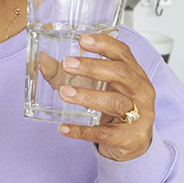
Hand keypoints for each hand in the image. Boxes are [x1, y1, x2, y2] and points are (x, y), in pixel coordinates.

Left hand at [55, 32, 154, 161]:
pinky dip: (82, 130)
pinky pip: (105, 133)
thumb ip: (69, 74)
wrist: (131, 142)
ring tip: (64, 93)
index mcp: (134, 73)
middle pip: (121, 74)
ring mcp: (140, 115)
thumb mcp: (96, 87)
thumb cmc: (114, 109)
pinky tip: (64, 128)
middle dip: (93, 67)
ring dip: (87, 96)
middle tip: (67, 64)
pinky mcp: (131, 137)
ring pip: (115, 102)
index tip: (82, 40)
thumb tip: (42, 60)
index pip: (123, 53)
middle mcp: (141, 91)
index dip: (104, 44)